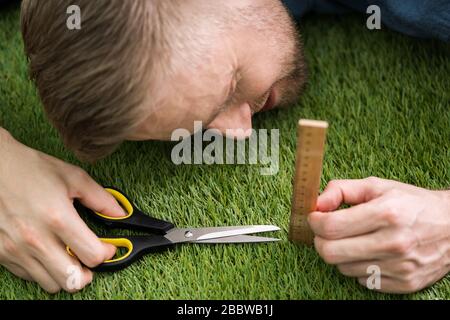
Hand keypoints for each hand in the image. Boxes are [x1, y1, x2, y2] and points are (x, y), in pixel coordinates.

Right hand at [0, 129, 125, 292]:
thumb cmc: (32, 169)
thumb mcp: (73, 177)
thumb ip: (101, 199)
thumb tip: (120, 214)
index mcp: (58, 218)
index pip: (92, 255)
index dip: (106, 253)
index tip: (107, 247)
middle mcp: (36, 239)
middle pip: (74, 280)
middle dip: (89, 272)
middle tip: (89, 259)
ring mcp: (17, 249)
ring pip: (52, 284)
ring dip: (67, 274)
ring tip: (70, 257)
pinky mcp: (2, 254)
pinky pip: (30, 277)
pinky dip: (45, 271)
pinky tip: (49, 253)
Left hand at [308, 177, 449, 292]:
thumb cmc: (412, 203)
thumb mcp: (378, 186)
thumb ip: (342, 189)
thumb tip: (317, 203)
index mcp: (385, 213)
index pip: (331, 227)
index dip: (314, 222)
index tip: (315, 217)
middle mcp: (393, 243)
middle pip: (331, 253)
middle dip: (320, 241)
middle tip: (327, 232)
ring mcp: (399, 267)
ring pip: (343, 268)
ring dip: (341, 254)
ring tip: (354, 240)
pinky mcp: (404, 284)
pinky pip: (362, 280)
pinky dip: (359, 267)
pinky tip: (371, 253)